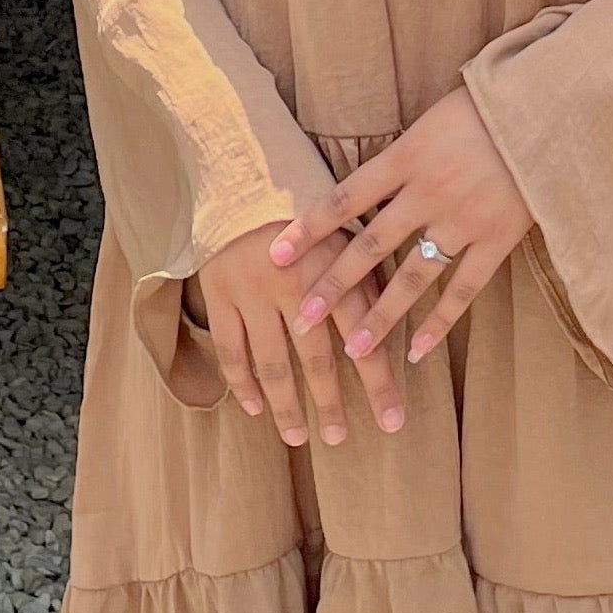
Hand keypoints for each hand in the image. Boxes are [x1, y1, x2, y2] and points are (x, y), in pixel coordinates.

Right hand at [187, 220, 406, 446]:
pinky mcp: (219, 292)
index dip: (379, 384)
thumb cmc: (307, 210)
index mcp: (333, 267)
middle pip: (316, 359)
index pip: (362, 337)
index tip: (393, 423)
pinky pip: (231, 349)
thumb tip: (392, 333)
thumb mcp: (345, 235)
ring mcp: (252, 290)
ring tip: (299, 437)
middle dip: (331, 405)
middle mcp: (293, 283)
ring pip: (273, 363)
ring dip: (288, 406)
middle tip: (341, 439)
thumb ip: (365, 281)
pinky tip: (255, 408)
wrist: (244, 174)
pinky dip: (242, 382)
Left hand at [273, 89, 531, 365]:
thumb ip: (402, 157)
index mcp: (408, 155)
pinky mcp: (497, 238)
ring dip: (381, 317)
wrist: (550, 106)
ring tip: (353, 350)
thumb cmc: (488, 105)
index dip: (309, 228)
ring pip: (412, 278)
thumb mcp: (433, 119)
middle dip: (334, 285)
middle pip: (371, 246)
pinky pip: (462, 289)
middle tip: (301, 319)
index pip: (345, 198)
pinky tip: (417, 351)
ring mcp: (463, 219)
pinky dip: (439, 322)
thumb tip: (363, 189)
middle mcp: (429, 191)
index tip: (275, 255)